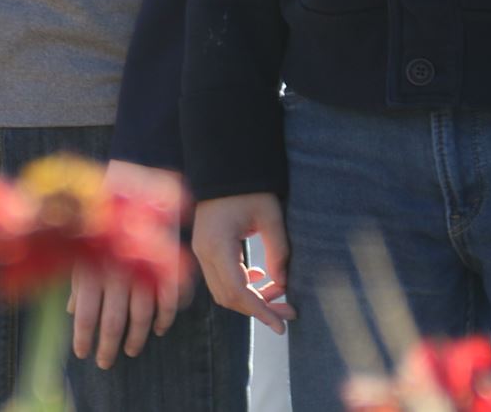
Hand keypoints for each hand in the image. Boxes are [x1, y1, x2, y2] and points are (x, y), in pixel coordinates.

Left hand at [72, 162, 188, 368]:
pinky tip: (160, 328)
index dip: (84, 338)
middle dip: (109, 346)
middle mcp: (115, 270)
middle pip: (113, 321)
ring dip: (137, 337)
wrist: (132, 177)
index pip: (86, 314)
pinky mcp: (165, 260)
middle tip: (106, 362)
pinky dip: (166, 316)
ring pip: (142, 315)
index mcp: (92, 266)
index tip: (83, 354)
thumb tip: (72, 312)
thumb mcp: (83, 244)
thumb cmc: (101, 215)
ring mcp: (141, 266)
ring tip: (131, 350)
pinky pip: (168, 297)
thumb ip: (80, 280)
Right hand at [191, 192, 293, 334]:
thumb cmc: (250, 188)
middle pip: (229, 297)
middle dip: (259, 308)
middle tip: (289, 312)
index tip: (282, 325)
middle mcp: (203, 252)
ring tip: (279, 296)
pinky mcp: (205, 247)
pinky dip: (241, 284)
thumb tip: (284, 286)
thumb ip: (279, 253)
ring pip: (223, 290)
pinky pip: (221, 277)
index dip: (261, 312)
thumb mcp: (271, 217)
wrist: (226, 164)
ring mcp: (201, 250)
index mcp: (217, 245)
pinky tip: (261, 277)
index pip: (238, 292)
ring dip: (250, 298)